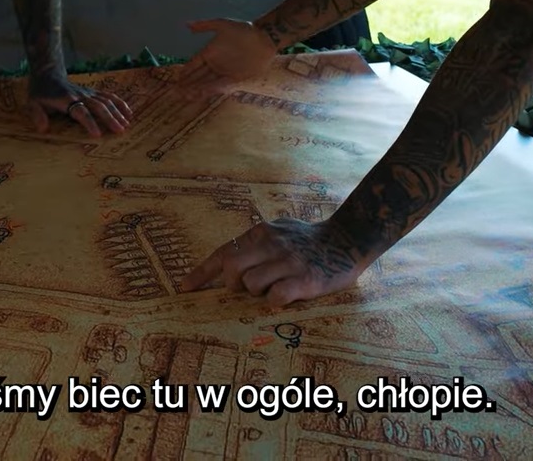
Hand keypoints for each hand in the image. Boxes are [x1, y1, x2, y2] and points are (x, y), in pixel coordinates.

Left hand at [27, 72, 131, 135]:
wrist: (48, 74)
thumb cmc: (41, 93)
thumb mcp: (33, 104)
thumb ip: (37, 115)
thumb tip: (42, 129)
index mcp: (66, 100)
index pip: (80, 111)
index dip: (89, 122)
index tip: (97, 134)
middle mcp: (80, 95)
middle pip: (98, 106)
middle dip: (110, 118)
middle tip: (120, 130)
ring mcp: (88, 93)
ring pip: (106, 101)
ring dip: (117, 112)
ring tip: (126, 124)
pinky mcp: (93, 92)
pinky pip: (108, 96)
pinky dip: (119, 103)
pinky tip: (128, 112)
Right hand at [177, 17, 277, 89]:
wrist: (265, 38)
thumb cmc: (244, 30)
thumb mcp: (222, 24)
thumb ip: (205, 25)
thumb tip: (187, 24)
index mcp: (210, 53)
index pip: (193, 65)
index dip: (185, 73)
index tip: (176, 80)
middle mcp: (215, 65)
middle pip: (198, 76)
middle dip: (188, 85)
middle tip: (177, 93)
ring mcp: (225, 72)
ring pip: (207, 83)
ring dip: (197, 90)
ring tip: (187, 96)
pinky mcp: (236, 78)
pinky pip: (221, 85)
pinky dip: (212, 89)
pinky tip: (202, 93)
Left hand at [181, 217, 371, 309]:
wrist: (348, 237)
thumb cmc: (309, 240)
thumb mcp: (279, 231)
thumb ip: (255, 244)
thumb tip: (227, 261)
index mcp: (262, 233)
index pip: (223, 252)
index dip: (201, 273)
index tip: (184, 288)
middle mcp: (272, 244)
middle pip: (231, 268)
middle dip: (231, 284)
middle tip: (244, 289)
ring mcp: (289, 262)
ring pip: (251, 284)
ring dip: (256, 293)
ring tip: (274, 288)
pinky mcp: (307, 279)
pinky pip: (276, 297)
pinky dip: (275, 301)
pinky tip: (286, 296)